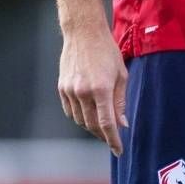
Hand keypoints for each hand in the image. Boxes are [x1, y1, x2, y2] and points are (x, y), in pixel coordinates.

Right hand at [58, 27, 128, 154]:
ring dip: (91, 127)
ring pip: (80, 120)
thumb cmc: (107, 51)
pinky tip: (88, 115)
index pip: (107, 123)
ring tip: (102, 127)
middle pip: (92, 125)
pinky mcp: (62, 88)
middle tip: (112, 139)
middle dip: (103, 135)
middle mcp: (83, 92)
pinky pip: (70, 111)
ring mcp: (70, 90)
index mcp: (101, 89)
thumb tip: (122, 124)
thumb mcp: (121, 74)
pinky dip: (79, 117)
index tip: (118, 151)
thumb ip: (120, 101)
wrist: (83, 32)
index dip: (113, 140)